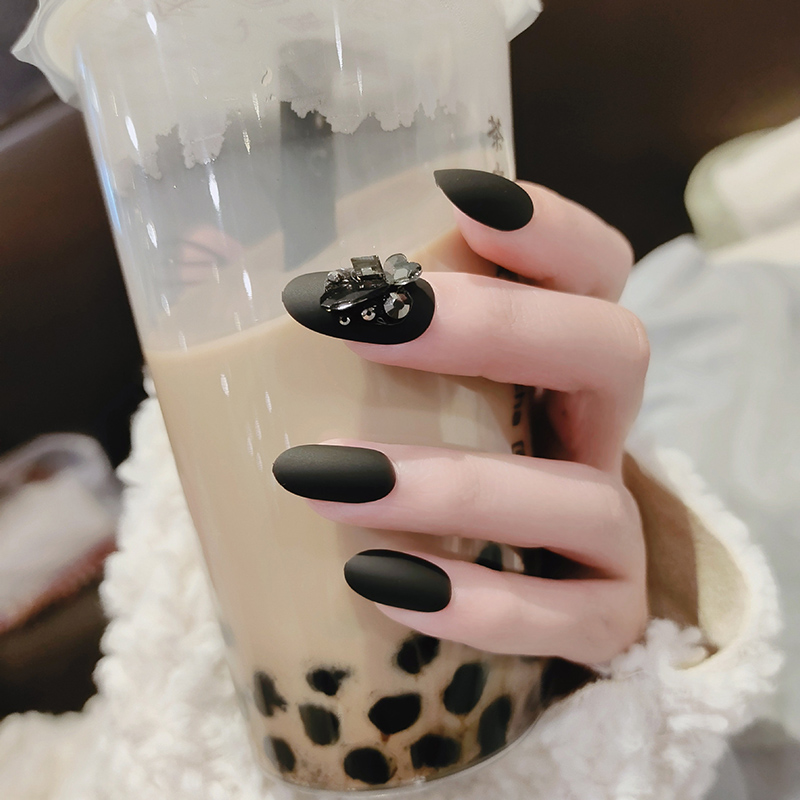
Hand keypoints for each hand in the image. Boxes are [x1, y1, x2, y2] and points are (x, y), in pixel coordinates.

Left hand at [275, 170, 647, 664]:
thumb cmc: (412, 468)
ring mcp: (608, 533)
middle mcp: (596, 433)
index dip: (547, 227)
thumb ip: (320, 326)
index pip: (592, 267)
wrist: (457, 605)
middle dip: (498, 327)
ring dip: (458, 487)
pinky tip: (384, 586)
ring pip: (584, 497)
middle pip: (613, 350)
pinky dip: (484, 605)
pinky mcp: (601, 619)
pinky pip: (575, 621)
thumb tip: (209, 255)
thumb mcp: (382, 390)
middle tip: (361, 326)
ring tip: (323, 479)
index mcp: (555, 361)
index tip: (454, 195)